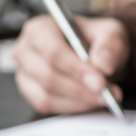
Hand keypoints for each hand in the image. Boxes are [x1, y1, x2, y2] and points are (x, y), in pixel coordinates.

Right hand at [12, 15, 129, 114]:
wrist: (95, 53)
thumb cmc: (97, 39)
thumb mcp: (110, 33)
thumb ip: (109, 45)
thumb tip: (103, 64)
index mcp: (41, 28)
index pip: (54, 51)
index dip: (76, 69)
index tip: (100, 81)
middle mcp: (26, 49)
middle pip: (48, 75)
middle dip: (79, 88)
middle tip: (105, 92)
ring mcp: (25, 72)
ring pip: (46, 94)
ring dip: (78, 100)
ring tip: (103, 97)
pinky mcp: (30, 91)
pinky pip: (47, 105)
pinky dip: (71, 107)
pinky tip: (90, 102)